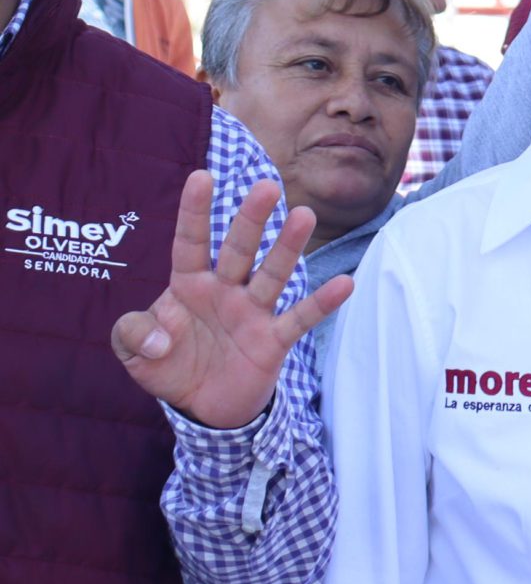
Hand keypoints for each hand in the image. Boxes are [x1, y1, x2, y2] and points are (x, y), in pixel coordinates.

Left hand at [113, 173, 350, 430]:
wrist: (202, 407)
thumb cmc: (168, 368)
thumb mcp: (133, 353)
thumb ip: (132, 334)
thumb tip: (162, 334)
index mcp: (188, 285)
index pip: (190, 242)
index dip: (194, 211)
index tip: (202, 176)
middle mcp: (224, 290)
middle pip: (238, 249)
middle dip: (251, 219)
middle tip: (267, 186)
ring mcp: (252, 313)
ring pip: (272, 274)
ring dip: (288, 247)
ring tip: (304, 216)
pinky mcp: (273, 341)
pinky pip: (300, 318)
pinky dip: (322, 303)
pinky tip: (345, 284)